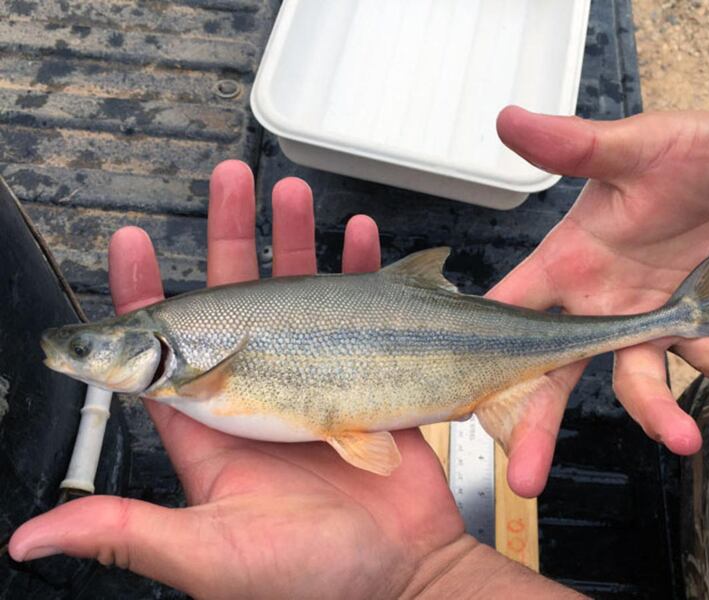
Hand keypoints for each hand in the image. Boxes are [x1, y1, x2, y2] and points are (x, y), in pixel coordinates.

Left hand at [9, 161, 461, 597]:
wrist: (406, 577)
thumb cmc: (310, 577)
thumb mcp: (210, 554)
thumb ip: (128, 533)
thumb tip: (29, 540)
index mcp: (213, 430)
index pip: (165, 352)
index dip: (144, 294)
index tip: (130, 241)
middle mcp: (260, 395)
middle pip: (238, 302)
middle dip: (230, 237)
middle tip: (232, 182)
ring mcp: (317, 382)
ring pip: (300, 297)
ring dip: (298, 242)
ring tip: (293, 195)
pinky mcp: (366, 381)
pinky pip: (362, 314)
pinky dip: (362, 273)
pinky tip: (360, 239)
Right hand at [490, 106, 708, 497]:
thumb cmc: (683, 154)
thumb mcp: (630, 147)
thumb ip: (573, 144)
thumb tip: (508, 119)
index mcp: (565, 266)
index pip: (506, 315)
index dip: (480, 356)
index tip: (458, 400)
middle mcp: (595, 306)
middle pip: (552, 376)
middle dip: (537, 426)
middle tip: (524, 477)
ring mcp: (644, 327)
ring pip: (634, 386)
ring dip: (658, 415)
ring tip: (681, 439)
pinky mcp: (695, 335)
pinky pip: (707, 363)